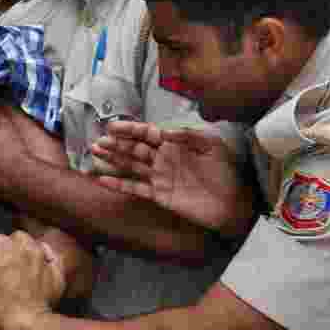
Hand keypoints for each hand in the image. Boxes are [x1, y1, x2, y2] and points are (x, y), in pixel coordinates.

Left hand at [0, 232, 64, 329]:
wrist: (29, 320)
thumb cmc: (43, 304)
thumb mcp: (58, 280)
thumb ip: (54, 260)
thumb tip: (45, 249)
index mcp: (35, 250)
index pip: (19, 237)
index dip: (13, 246)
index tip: (10, 255)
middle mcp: (18, 249)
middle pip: (2, 238)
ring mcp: (2, 257)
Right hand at [91, 121, 255, 234]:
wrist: (234, 203)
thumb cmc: (226, 172)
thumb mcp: (212, 145)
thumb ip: (188, 135)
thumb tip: (164, 132)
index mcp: (174, 144)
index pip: (147, 133)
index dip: (130, 129)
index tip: (112, 126)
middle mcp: (163, 159)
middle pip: (134, 148)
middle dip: (116, 144)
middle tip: (98, 141)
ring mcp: (159, 177)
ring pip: (131, 165)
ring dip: (113, 159)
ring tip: (95, 152)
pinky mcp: (159, 195)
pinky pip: (136, 188)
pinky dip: (119, 184)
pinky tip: (103, 179)